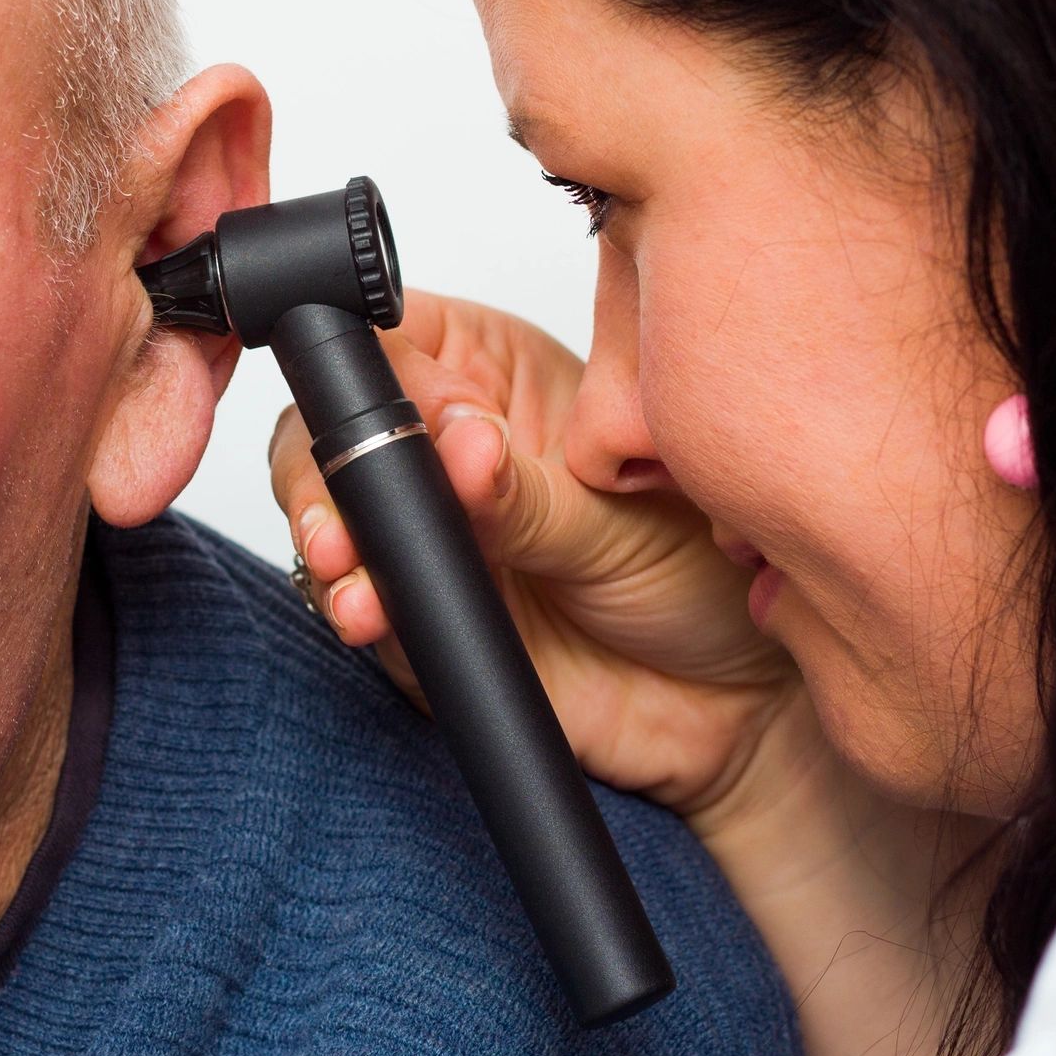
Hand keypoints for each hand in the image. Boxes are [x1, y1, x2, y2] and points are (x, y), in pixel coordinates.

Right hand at [269, 290, 800, 818]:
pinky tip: (365, 609)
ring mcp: (426, 531)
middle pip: (338, 426)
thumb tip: (459, 445)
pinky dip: (352, 603)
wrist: (726, 710)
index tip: (391, 418)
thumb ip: (526, 491)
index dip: (370, 370)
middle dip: (329, 467)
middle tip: (348, 511)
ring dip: (328, 536)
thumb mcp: (618, 522)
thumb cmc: (699, 579)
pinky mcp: (416, 610)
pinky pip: (360, 598)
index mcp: (495, 377)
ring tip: (348, 566)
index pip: (397, 344)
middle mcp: (446, 449)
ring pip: (334, 511)